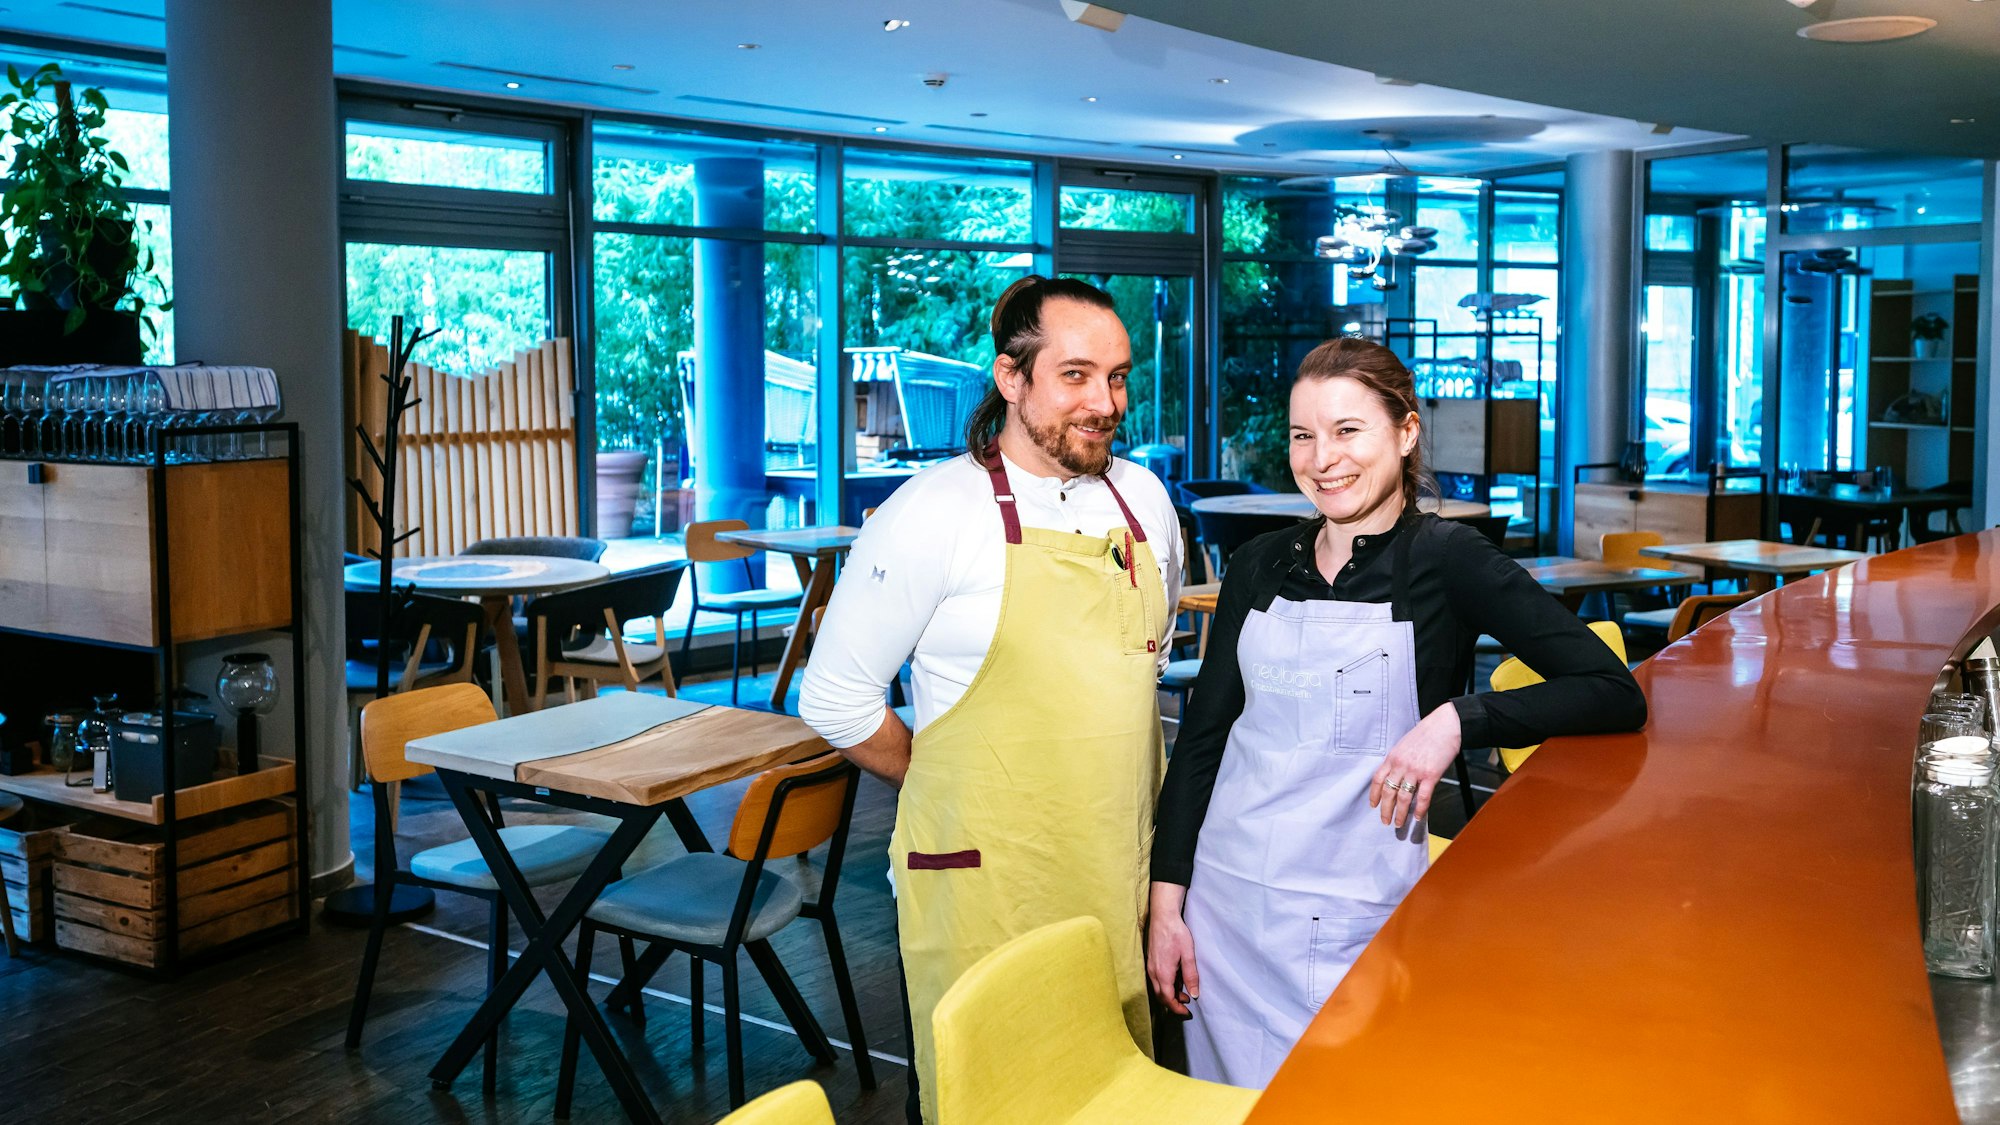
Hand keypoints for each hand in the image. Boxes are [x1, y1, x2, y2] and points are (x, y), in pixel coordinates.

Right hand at [1146, 882, 1198, 1016]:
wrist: (1163, 916)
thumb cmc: (1177, 933)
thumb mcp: (1188, 954)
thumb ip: (1191, 975)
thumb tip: (1195, 994)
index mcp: (1163, 973)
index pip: (1167, 998)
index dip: (1176, 1008)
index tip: (1187, 1012)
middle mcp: (1153, 972)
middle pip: (1161, 996)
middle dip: (1173, 1003)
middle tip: (1187, 1003)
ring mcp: (1150, 967)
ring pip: (1158, 988)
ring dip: (1169, 994)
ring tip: (1184, 992)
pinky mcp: (1150, 961)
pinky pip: (1156, 980)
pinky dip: (1165, 986)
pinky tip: (1175, 980)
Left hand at [1369, 703, 1462, 828]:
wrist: (1445, 725)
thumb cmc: (1426, 733)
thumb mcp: (1404, 744)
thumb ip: (1399, 760)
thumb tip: (1397, 776)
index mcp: (1393, 757)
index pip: (1378, 779)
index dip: (1374, 794)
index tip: (1373, 805)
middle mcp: (1401, 765)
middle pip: (1388, 792)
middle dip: (1385, 809)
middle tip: (1385, 821)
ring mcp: (1415, 771)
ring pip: (1404, 798)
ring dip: (1400, 813)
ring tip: (1399, 823)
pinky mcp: (1431, 775)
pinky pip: (1423, 797)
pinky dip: (1420, 809)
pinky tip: (1418, 817)